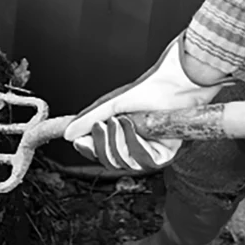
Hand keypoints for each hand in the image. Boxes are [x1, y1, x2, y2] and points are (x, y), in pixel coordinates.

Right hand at [62, 32, 233, 170]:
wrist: (175, 81)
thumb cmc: (149, 87)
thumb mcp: (111, 104)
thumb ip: (88, 120)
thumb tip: (68, 134)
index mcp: (121, 133)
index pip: (100, 151)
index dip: (89, 149)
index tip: (78, 141)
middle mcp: (135, 143)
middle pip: (110, 161)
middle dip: (102, 144)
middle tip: (101, 126)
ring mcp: (150, 149)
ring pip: (126, 163)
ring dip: (119, 142)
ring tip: (120, 120)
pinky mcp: (166, 153)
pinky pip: (145, 161)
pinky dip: (135, 143)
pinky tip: (133, 126)